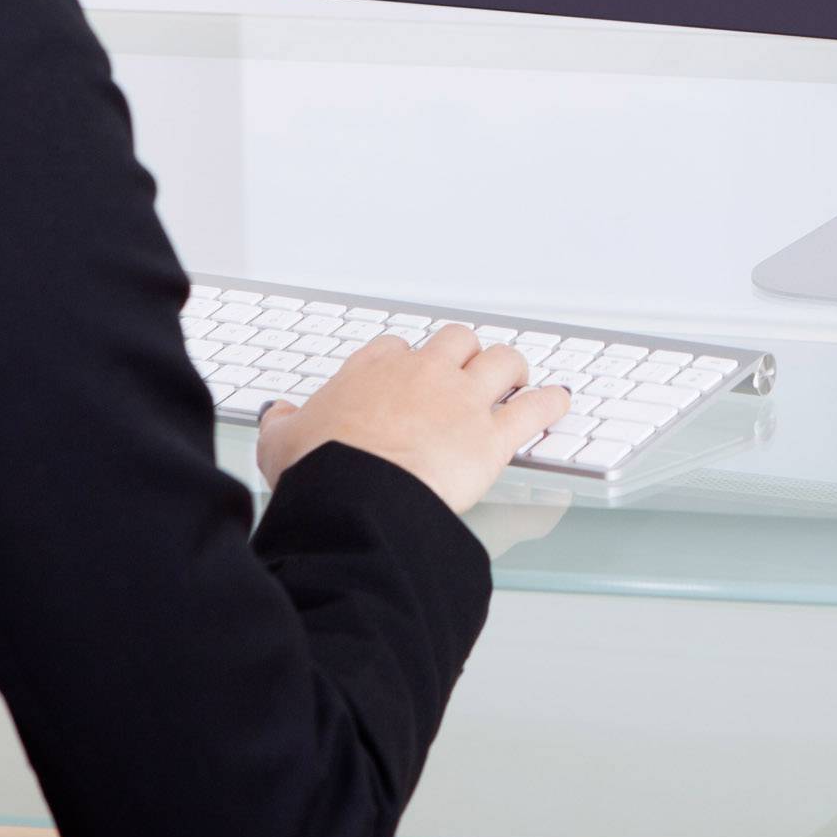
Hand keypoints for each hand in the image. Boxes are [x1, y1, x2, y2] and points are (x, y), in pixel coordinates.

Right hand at [257, 324, 572, 516]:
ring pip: (501, 360)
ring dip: (512, 369)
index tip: (409, 373)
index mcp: (373, 371)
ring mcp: (461, 401)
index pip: (396, 348)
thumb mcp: (282, 443)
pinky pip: (534, 409)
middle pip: (456, 340)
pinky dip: (550, 404)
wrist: (357, 495)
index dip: (407, 360)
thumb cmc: (322, 470)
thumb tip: (279, 415)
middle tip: (468, 369)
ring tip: (517, 378)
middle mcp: (422, 375)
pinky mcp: (493, 436)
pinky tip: (557, 403)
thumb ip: (284, 424)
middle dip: (465, 353)